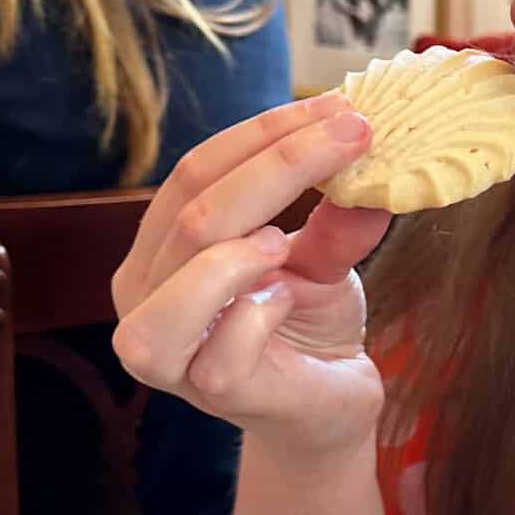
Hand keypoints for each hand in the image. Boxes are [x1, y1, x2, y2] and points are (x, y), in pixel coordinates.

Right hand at [112, 94, 393, 459]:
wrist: (327, 407)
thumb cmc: (307, 325)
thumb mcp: (323, 259)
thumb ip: (334, 219)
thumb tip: (369, 161)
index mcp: (160, 250)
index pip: (195, 172)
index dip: (265, 134)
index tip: (337, 107)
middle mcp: (145, 297)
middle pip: (195, 212)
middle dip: (280, 165)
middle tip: (353, 135)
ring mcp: (169, 353)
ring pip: (181, 281)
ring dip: (242, 249)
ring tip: (290, 239)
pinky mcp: (211, 394)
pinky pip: (224, 347)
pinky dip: (260, 312)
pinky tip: (289, 302)